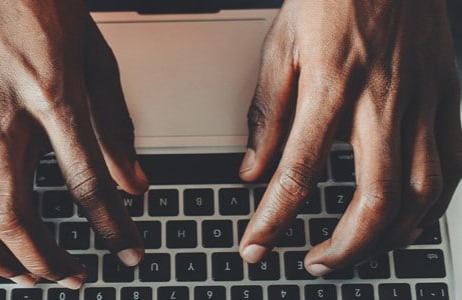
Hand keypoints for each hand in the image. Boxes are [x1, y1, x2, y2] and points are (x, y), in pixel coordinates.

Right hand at [0, 0, 147, 288]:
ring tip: (24, 274)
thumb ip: (116, 126)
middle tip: (73, 277)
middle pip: (15, 211)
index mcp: (54, 98)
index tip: (132, 253)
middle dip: (47, 259)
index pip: (87, 182)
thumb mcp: (97, 62)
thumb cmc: (47, 10)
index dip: (113, 227)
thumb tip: (136, 183)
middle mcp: (3, 115)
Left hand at [239, 0, 460, 275]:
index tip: (255, 246)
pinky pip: (450, 167)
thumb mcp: (281, 48)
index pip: (298, 172)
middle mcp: (383, 101)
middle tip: (314, 264)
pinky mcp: (446, 99)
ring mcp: (423, 102)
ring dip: (386, 238)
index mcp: (331, 85)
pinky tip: (406, 221)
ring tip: (354, 253)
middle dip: (342, 248)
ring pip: (421, 194)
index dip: (273, 220)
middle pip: (374, 199)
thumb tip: (253, 170)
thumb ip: (268, 115)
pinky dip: (428, 208)